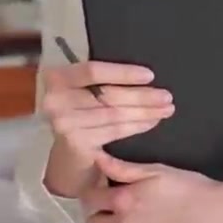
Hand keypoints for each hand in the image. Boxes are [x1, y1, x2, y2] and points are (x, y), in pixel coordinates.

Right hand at [40, 60, 172, 159]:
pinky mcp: (76, 142)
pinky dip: (136, 126)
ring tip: (166, 109)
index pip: (93, 71)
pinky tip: (152, 121)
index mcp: (57, 77)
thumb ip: (103, 81)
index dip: (123, 73)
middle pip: (107, 95)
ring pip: (114, 114)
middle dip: (142, 96)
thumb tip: (146, 76)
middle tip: (167, 96)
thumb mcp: (85, 90)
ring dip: (144, 112)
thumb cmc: (81, 111)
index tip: (150, 75)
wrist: (67, 151)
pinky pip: (114, 131)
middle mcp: (55, 100)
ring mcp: (64, 123)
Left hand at [80, 153, 222, 222]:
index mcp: (122, 201)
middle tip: (116, 212)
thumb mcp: (156, 171)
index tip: (103, 193)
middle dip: (100, 217)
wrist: (216, 215)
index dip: (94, 195)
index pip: (89, 200)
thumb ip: (123, 168)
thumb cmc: (188, 187)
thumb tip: (97, 158)